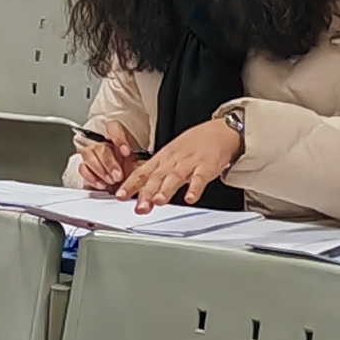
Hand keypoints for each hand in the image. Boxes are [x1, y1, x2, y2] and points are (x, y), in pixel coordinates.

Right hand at [70, 133, 135, 194]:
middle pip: (99, 146)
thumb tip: (145, 164)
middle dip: (109, 162)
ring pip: (88, 155)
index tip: (126, 152)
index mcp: (117, 137)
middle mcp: (102, 143)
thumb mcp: (139, 164)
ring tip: (111, 181)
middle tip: (118, 175)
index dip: (119, 138)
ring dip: (100, 170)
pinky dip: (92, 177)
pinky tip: (102, 184)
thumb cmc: (131, 170)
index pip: (113, 128)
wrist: (122, 185)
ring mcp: (92, 154)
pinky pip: (82, 168)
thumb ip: (140, 161)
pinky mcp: (85, 167)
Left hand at [122, 118, 246, 209]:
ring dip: (166, 190)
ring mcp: (190, 163)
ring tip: (158, 202)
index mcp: (162, 159)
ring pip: (175, 177)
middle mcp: (173, 161)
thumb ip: (157, 175)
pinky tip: (190, 198)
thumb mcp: (170, 156)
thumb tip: (140, 193)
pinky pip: (200, 178)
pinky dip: (195, 188)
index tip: (119, 196)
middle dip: (146, 193)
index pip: (142, 172)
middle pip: (157, 177)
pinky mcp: (207, 166)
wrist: (220, 131)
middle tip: (139, 207)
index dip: (130, 184)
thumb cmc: (193, 145)